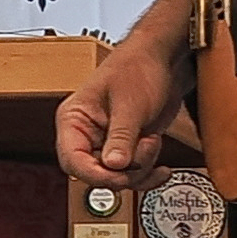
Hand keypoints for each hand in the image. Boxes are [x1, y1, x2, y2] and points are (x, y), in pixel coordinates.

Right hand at [57, 34, 183, 189]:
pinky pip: (132, 174)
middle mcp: (86, 135)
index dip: (94, 174)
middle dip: (124, 170)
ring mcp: (107, 143)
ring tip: (152, 141)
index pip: (72, 160)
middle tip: (143, 151)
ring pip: (117, 177)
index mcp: (74, 119)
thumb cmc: (138, 68)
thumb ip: (121, 137)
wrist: (164, 60)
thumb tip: (114, 166)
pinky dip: (148, 174)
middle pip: (95, 173)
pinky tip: (161, 169)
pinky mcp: (127, 148)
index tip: (117, 174)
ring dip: (140, 167)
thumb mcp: (129, 104)